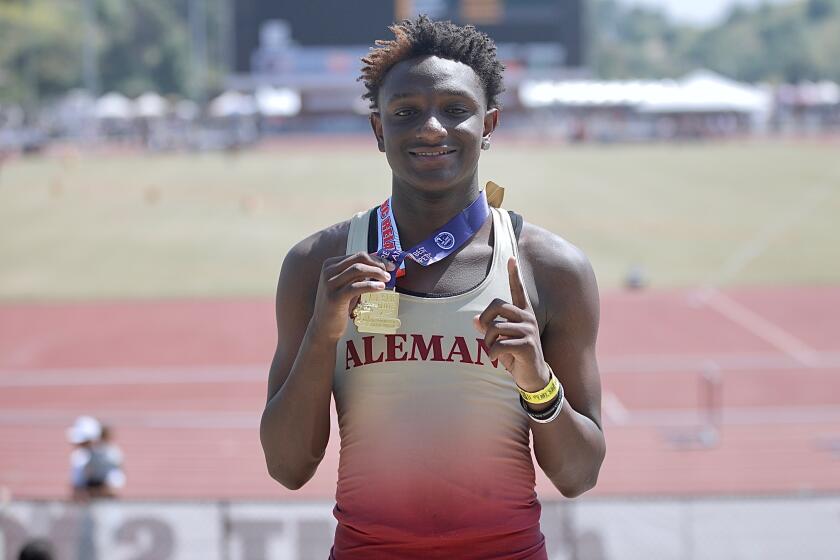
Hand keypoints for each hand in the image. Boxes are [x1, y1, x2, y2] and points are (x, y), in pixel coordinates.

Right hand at [309, 252, 393, 341]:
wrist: (324, 327)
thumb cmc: (338, 305)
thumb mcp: (346, 285)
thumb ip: (358, 275)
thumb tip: (380, 265)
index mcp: (331, 264)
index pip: (358, 255)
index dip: (376, 259)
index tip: (389, 265)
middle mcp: (328, 271)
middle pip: (359, 259)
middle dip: (377, 264)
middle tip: (390, 272)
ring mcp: (330, 284)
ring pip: (358, 270)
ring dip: (376, 272)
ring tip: (387, 279)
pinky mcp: (334, 297)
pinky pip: (355, 287)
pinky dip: (370, 285)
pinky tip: (380, 288)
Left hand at [474, 256, 549, 391]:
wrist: (533, 378)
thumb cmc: (515, 356)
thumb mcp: (500, 340)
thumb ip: (489, 328)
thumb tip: (475, 320)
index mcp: (523, 313)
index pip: (518, 290)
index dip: (514, 274)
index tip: (511, 258)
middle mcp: (528, 318)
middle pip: (497, 306)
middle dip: (485, 322)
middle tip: (487, 337)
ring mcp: (529, 331)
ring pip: (495, 328)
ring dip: (487, 343)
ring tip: (494, 351)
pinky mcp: (528, 345)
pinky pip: (499, 345)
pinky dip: (492, 354)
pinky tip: (496, 359)